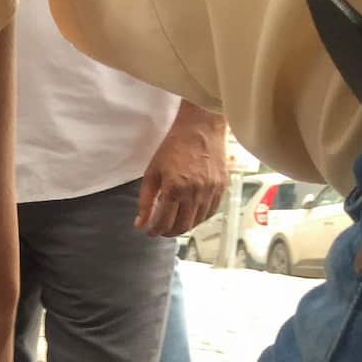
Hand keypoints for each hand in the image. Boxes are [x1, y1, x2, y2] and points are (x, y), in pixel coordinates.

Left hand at [136, 103, 226, 236]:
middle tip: (160, 229)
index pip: (164, 222)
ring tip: (173, 222)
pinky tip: (190, 214)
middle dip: (168, 232)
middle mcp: (195, 193)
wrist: (200, 129)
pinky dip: (199, 218)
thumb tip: (140, 224)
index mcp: (175, 189)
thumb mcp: (152, 173)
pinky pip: (211, 212)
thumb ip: (145, 201)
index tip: (149, 231)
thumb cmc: (173, 148)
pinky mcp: (221, 188)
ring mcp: (210, 191)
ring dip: (183, 227)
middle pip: (182, 226)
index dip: (154, 231)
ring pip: (197, 222)